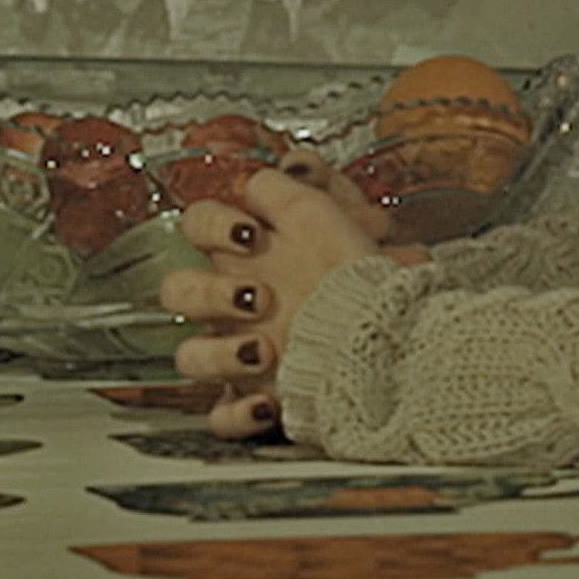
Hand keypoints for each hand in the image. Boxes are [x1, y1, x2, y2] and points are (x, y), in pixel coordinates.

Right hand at [158, 167, 380, 439]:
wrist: (403, 348)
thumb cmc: (369, 280)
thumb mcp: (343, 218)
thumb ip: (308, 185)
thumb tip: (290, 161)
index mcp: (249, 258)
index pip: (196, 224)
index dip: (213, 224)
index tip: (250, 234)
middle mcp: (237, 304)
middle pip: (175, 290)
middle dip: (208, 292)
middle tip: (259, 298)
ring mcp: (241, 354)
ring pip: (188, 356)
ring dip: (218, 352)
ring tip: (264, 351)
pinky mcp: (256, 402)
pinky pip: (219, 416)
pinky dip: (236, 413)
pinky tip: (267, 404)